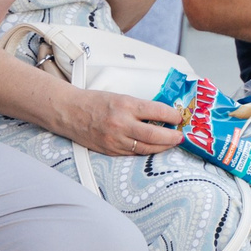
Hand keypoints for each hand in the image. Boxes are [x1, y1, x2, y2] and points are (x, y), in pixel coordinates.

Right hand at [60, 87, 183, 156]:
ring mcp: (116, 140)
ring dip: (162, 147)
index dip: (173, 116)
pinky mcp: (111, 151)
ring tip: (171, 143)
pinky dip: (147, 151)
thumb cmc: (94, 102)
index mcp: (125, 105)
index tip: (179, 117)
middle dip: (172, 137)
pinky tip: (154, 147)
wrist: (70, 112)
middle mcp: (121, 124)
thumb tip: (162, 115)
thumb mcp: (120, 97)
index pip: (157, 112)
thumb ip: (140, 107)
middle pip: (155, 135)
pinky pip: (134, 154)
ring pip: (146, 148)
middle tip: (180, 136)